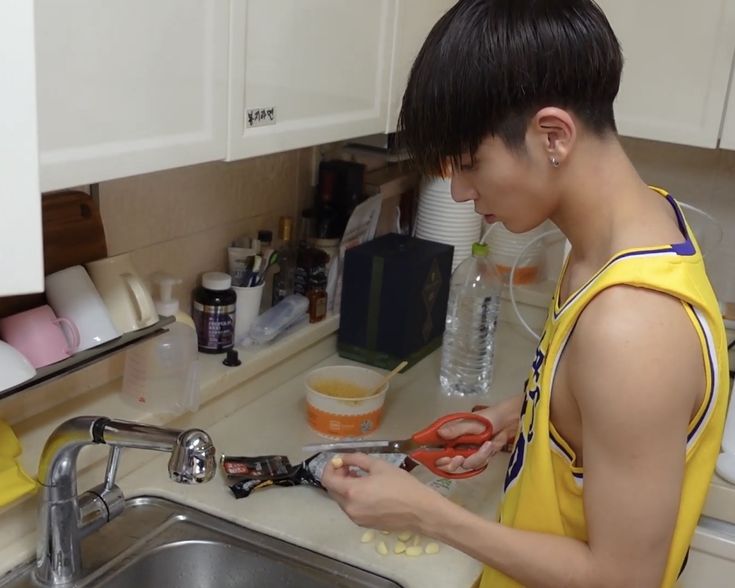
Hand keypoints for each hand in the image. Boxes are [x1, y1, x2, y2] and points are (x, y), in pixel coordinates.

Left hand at [321, 453, 442, 532]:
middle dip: (338, 477)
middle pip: (332, 490)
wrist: (421, 511)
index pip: (327, 479)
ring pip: (341, 500)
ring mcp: (356, 519)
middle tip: (350, 467)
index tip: (339, 460)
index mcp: (351, 492)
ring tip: (361, 478)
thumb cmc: (402, 485)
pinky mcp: (364, 525)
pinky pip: (352, 509)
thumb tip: (342, 458)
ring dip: (345, 488)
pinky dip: (353, 498)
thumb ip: (356, 459)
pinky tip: (368, 491)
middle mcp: (350, 508)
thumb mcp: (379, 465)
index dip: (329, 467)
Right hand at [434, 408, 515, 474]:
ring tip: (487, 445)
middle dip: (453, 463)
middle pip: (447, 463)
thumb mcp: (470, 423)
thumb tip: (439, 433)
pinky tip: (491, 446)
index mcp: (450, 435)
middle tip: (459, 458)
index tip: (442, 458)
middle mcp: (455, 445)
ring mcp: (467, 453)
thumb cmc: (487, 418)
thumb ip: (455, 430)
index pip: (435, 449)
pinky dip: (485, 457)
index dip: (434, 457)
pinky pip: (478, 465)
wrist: (508, 422)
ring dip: (477, 457)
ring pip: (465, 465)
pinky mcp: (479, 458)